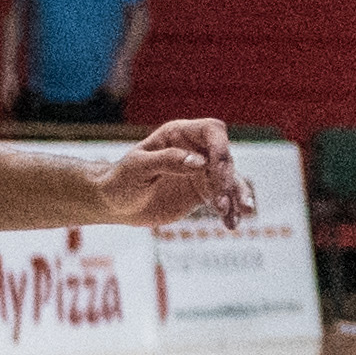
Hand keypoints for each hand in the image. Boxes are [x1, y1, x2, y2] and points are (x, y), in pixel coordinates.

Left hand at [93, 117, 252, 228]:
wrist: (116, 203)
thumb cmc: (122, 179)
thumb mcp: (138, 167)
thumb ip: (168, 160)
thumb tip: (199, 162)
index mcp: (179, 135)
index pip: (211, 131)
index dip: (220, 146)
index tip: (217, 168)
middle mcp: (195, 150)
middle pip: (224, 157)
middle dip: (226, 179)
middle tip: (220, 202)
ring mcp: (202, 172)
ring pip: (230, 179)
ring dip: (236, 196)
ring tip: (238, 213)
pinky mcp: (203, 193)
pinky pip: (224, 199)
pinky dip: (231, 211)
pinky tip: (232, 223)